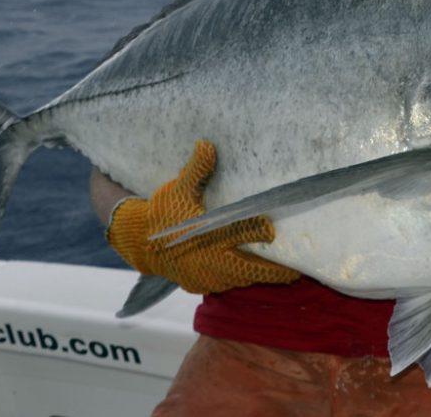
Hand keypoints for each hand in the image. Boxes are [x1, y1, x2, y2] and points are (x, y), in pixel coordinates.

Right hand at [105, 140, 300, 293]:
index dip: (256, 231)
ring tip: (281, 275)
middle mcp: (208, 259)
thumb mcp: (179, 189)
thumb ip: (197, 170)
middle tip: (294, 273)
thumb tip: (207, 145)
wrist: (137, 240)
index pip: (238, 232)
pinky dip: (239, 282)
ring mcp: (203, 276)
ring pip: (238, 280)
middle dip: (271, 272)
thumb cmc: (162, 212)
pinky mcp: (198, 284)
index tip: (272, 229)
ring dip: (257, 278)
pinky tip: (252, 277)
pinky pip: (224, 286)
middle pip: (247, 268)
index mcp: (206, 233)